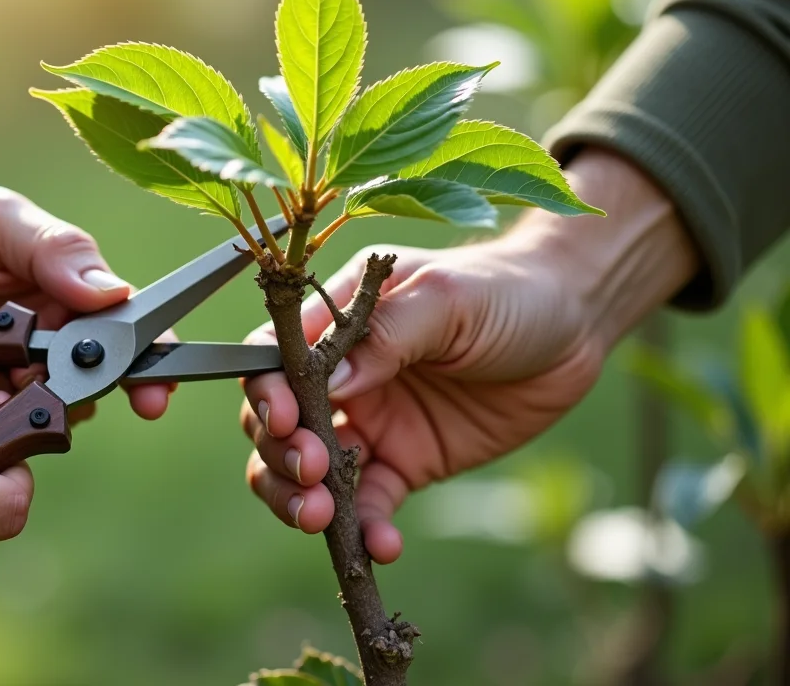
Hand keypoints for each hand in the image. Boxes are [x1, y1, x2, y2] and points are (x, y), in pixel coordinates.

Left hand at [0, 166, 171, 437]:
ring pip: (27, 421)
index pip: (126, 333)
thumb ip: (54, 251)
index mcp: (65, 293)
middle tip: (30, 384)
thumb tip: (115, 292)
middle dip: (64, 397)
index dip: (150, 367)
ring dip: (12, 418)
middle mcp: (40, 341)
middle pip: (81, 390)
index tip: (154, 397)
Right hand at [239, 149, 699, 561]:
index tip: (283, 420)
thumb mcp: (448, 300)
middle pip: (276, 423)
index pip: (272, 358)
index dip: (265, 392)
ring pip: (307, 473)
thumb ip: (387, 334)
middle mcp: (341, 376)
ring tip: (323, 519)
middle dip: (278, 454)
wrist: (574, 328)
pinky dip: (365, 530)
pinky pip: (369, 505)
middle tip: (310, 473)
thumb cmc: (505, 292)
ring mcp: (369, 422)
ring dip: (303, 500)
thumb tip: (331, 381)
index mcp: (335, 322)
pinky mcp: (404, 463)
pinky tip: (382, 547)